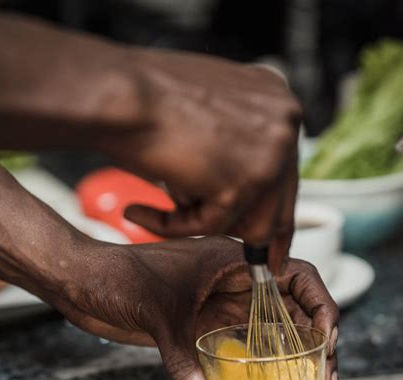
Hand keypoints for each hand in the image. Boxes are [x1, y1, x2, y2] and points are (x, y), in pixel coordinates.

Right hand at [0, 17, 300, 270]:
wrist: (116, 92)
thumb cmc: (143, 99)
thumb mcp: (207, 119)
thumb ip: (234, 148)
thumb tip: (241, 193)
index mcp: (278, 101)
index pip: (286, 173)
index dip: (275, 211)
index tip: (272, 242)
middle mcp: (285, 123)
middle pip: (279, 204)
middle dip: (255, 235)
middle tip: (256, 264)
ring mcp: (270, 152)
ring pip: (251, 224)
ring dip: (204, 223)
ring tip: (162, 207)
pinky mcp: (245, 182)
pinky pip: (212, 226)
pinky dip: (172, 225)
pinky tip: (138, 211)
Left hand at [53, 236, 345, 379]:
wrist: (84, 283)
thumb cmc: (119, 280)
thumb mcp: (158, 317)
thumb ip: (183, 363)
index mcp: (236, 262)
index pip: (298, 277)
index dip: (322, 307)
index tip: (329, 341)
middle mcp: (237, 284)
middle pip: (295, 314)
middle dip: (321, 351)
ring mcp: (224, 307)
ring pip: (277, 335)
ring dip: (301, 365)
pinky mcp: (208, 328)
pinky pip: (248, 348)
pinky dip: (267, 369)